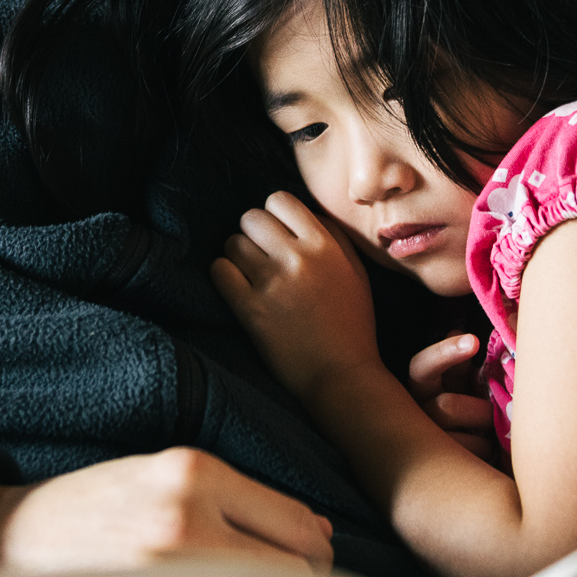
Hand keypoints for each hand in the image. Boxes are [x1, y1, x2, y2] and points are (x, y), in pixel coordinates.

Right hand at [0, 449, 335, 573]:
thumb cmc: (99, 508)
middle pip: (298, 572)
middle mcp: (185, 516)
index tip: (295, 565)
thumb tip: (321, 533)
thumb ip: (240, 499)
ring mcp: (166, 571)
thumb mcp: (165, 477)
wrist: (12, 543)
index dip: (310, 552)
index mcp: (193, 470)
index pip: (298, 525)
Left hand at [209, 192, 379, 397]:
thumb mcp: (356, 273)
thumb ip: (333, 238)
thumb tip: (304, 214)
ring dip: (237, 256)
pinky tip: (236, 287)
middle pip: (251, 218)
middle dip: (252, 234)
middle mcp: (298, 258)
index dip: (274, 215)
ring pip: (233, 243)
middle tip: (260, 255)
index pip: (280, 200)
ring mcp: (272, 283)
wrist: (342, 376)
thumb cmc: (353, 326)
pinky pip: (220, 270)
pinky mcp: (251, 309)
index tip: (276, 234)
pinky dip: (223, 275)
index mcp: (325, 245)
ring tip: (250, 275)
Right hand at [407, 331, 497, 461]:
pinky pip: (472, 461)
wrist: (467, 463)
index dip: (445, 352)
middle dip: (479, 410)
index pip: (421, 366)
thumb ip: (463, 367)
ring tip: (491, 435)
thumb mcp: (464, 388)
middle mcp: (415, 417)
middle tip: (493, 413)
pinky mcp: (442, 472)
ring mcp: (425, 446)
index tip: (473, 340)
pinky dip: (487, 454)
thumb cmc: (469, 413)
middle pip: (447, 406)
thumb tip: (461, 330)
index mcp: (421, 389)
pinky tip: (488, 452)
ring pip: (462, 439)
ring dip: (485, 436)